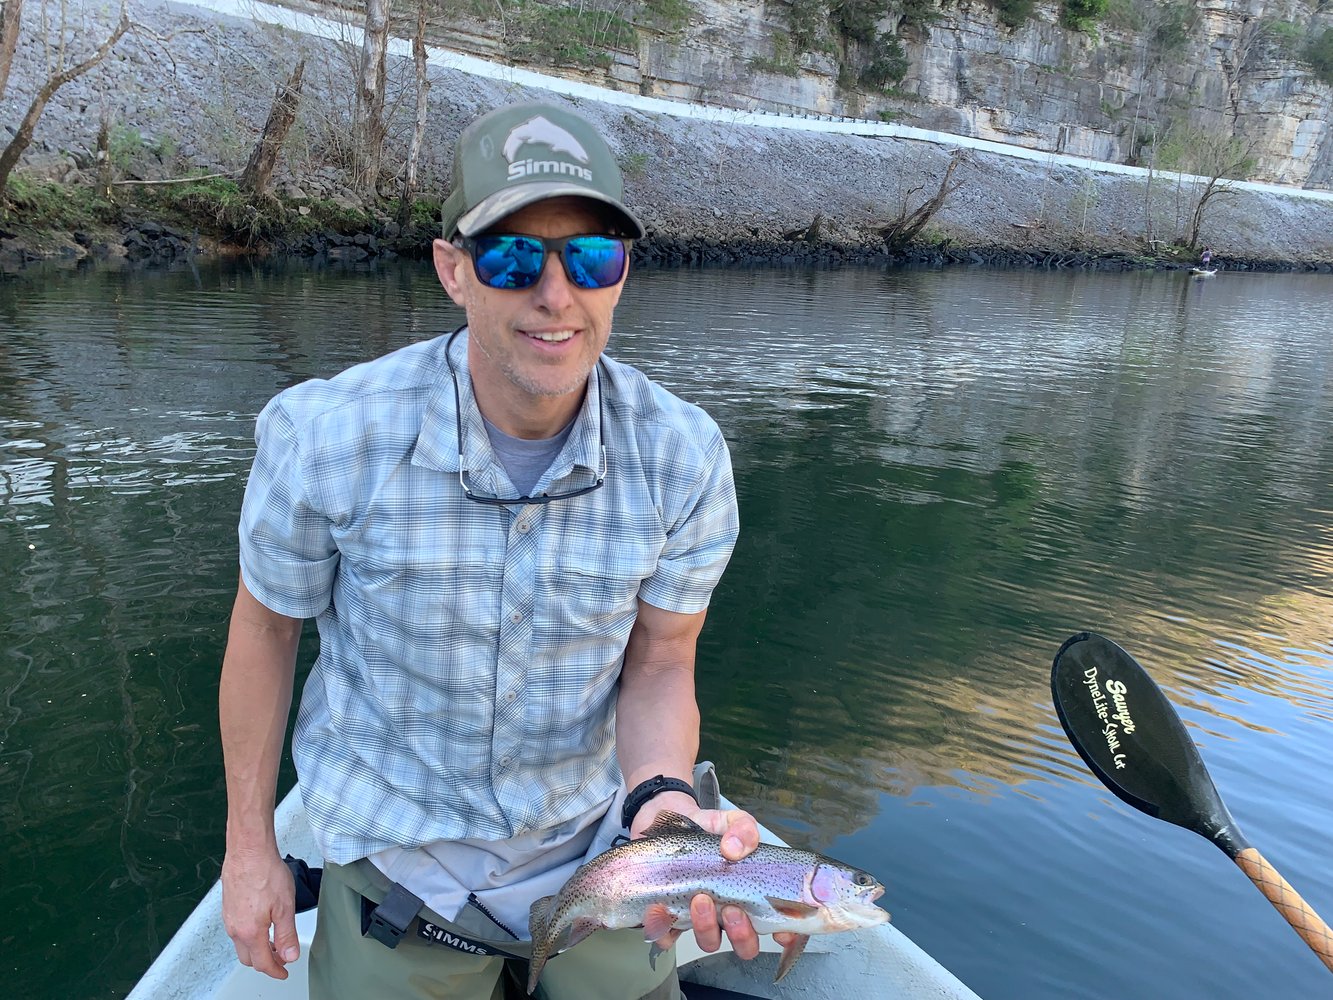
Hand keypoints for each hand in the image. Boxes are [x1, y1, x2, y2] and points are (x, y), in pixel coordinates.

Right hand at [221, 848, 299, 978]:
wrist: (248, 850)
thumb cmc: (265, 872)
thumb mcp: (285, 907)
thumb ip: (286, 934)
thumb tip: (289, 955)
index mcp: (249, 932)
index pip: (262, 963)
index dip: (276, 971)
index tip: (284, 973)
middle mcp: (235, 928)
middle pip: (248, 958)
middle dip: (265, 962)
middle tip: (281, 959)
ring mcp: (229, 917)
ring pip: (241, 944)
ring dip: (257, 948)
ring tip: (274, 941)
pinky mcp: (228, 906)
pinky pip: (237, 930)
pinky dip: (250, 935)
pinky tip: (261, 924)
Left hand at [633, 798, 798, 960]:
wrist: (667, 821)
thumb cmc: (707, 829)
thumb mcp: (730, 821)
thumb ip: (743, 829)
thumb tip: (734, 849)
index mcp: (751, 895)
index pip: (776, 925)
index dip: (786, 936)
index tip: (782, 932)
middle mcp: (728, 913)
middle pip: (744, 944)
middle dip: (741, 934)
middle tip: (732, 908)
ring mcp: (700, 919)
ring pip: (710, 942)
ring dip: (706, 927)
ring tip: (700, 898)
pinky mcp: (669, 917)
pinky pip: (666, 936)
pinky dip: (664, 928)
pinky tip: (662, 909)